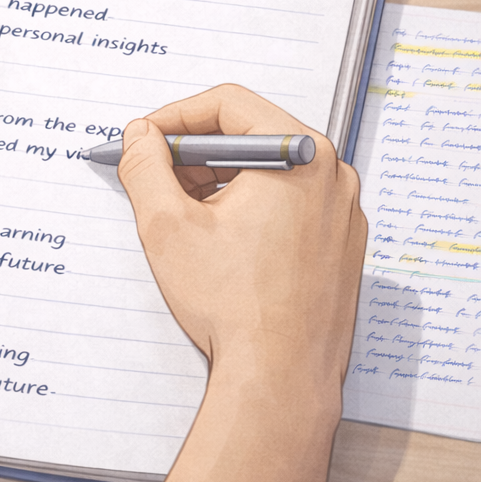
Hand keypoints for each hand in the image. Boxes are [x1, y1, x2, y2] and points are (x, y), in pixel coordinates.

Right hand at [118, 84, 364, 481]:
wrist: (281, 378)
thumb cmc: (234, 305)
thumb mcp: (167, 226)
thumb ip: (145, 167)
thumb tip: (140, 137)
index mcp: (299, 156)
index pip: (230, 103)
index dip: (175, 116)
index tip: (143, 139)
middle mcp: (332, 177)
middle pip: (251, 135)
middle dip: (194, 151)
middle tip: (153, 176)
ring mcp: (342, 213)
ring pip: (269, 171)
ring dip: (218, 181)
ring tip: (180, 215)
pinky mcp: (340, 246)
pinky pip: (289, 204)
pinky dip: (248, 207)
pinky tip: (216, 242)